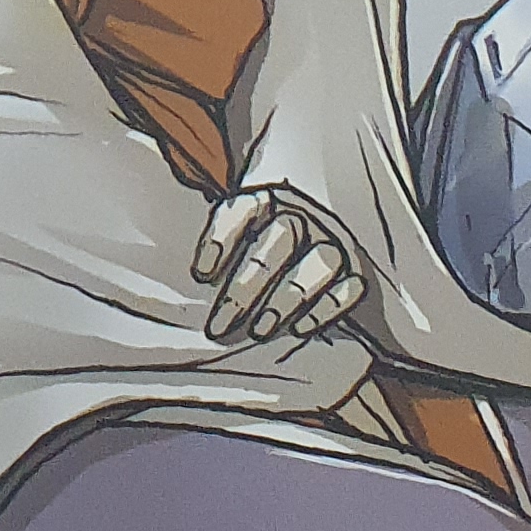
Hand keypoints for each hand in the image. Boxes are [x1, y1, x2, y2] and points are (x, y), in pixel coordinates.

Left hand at [191, 185, 365, 343]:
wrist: (316, 265)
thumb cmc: (251, 257)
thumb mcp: (229, 245)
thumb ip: (210, 257)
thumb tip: (173, 290)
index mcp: (264, 200)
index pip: (243, 208)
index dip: (221, 238)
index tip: (200, 275)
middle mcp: (301, 216)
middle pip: (279, 239)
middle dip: (246, 286)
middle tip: (219, 326)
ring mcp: (333, 242)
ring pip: (319, 262)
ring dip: (288, 297)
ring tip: (260, 331)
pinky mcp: (357, 272)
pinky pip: (349, 288)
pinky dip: (327, 308)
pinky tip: (301, 329)